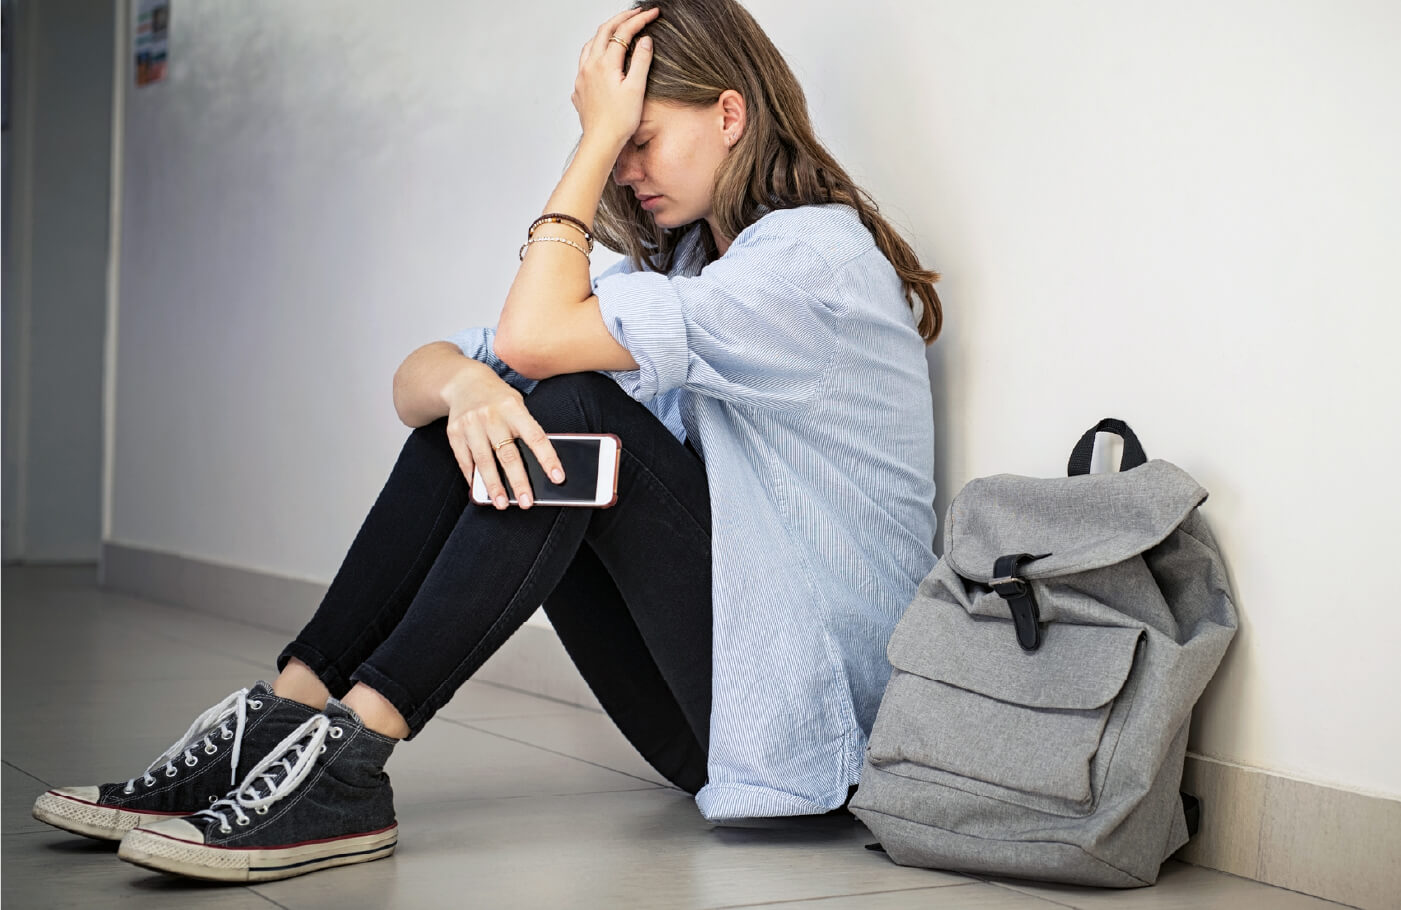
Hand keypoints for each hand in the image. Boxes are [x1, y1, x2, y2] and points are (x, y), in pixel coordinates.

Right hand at [443, 362, 564, 509]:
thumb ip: (525, 430)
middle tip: (526, 502)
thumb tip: (539, 466)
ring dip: (493, 485)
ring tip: (501, 503)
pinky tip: (481, 491)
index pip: (535, 437)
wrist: (464, 382)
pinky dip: (473, 477)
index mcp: (513, 408)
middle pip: (507, 454)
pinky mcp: (454, 432)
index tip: (557, 478)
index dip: (548, 458)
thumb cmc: (498, 399)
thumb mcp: (516, 405)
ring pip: (484, 461)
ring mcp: (470, 424)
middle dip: (518, 481)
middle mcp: (491, 416)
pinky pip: (464, 460)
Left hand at [572, 7, 658, 147]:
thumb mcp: (636, 89)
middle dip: (621, 19)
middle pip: (604, 31)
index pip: (623, 32)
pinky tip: (602, 58)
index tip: (652, 14)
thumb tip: (645, 40)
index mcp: (605, 64)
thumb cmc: (620, 121)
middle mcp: (590, 66)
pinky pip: (584, 61)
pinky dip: (595, 51)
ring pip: (591, 44)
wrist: (601, 143)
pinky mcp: (579, 88)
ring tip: (618, 30)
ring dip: (605, 33)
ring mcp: (582, 77)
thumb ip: (640, 61)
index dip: (639, 20)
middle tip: (637, 14)